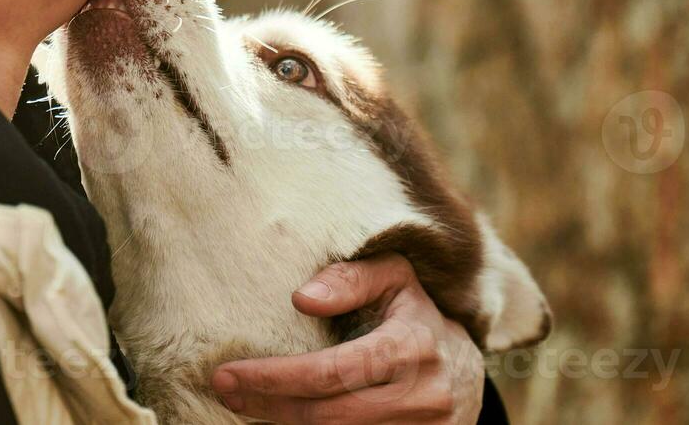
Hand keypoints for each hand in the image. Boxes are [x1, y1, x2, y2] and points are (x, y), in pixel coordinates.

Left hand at [210, 253, 483, 423]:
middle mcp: (421, 396)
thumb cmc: (414, 314)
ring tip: (248, 405)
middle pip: (328, 415)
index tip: (227, 374)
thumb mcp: (393, 277)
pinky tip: (283, 420)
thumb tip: (301, 297)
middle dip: (268, 405)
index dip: (275, 377)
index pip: (333, 372)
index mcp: (411, 346)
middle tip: (226, 391)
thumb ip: (350, 278)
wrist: (463, 372)